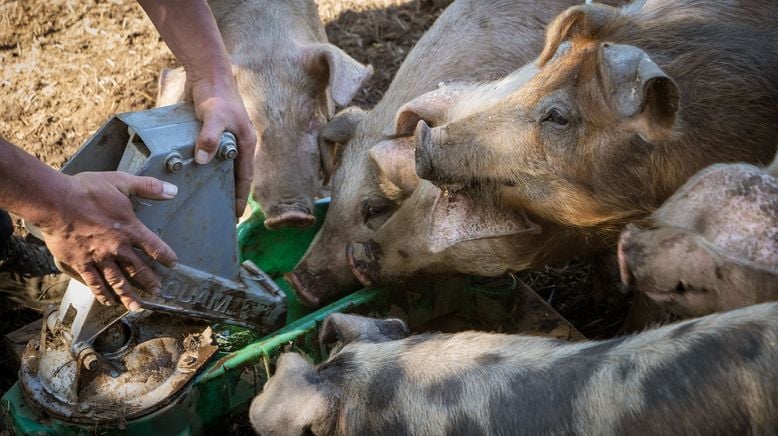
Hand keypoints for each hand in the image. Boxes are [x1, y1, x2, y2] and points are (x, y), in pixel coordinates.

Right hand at [37, 172, 177, 310]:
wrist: (55, 202)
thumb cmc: (87, 191)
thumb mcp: (121, 182)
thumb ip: (148, 187)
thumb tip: (173, 191)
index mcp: (130, 229)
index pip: (155, 247)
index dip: (166, 257)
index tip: (172, 264)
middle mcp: (118, 247)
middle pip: (139, 269)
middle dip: (150, 282)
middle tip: (157, 291)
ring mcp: (99, 258)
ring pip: (118, 281)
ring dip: (129, 295)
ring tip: (138, 307)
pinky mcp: (81, 263)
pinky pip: (95, 283)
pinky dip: (103, 293)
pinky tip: (108, 301)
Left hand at [190, 76, 256, 216]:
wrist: (206, 71)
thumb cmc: (217, 94)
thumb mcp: (214, 116)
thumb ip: (209, 138)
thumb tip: (202, 161)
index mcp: (245, 142)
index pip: (245, 177)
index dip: (241, 197)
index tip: (235, 215)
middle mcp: (237, 143)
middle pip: (234, 174)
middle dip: (228, 193)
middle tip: (217, 211)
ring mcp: (224, 138)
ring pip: (220, 166)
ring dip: (214, 180)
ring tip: (203, 197)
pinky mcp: (209, 133)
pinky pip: (207, 154)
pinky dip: (202, 166)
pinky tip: (190, 174)